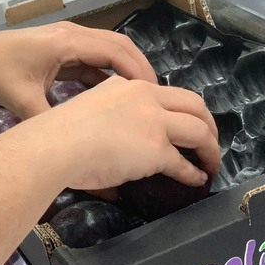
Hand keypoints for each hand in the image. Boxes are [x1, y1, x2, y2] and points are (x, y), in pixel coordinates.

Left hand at [0, 22, 156, 117]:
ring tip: (143, 97)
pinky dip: (110, 73)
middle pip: (120, 45)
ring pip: (110, 50)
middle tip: (157, 96)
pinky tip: (118, 95)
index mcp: (67, 43)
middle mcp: (74, 35)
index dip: (137, 71)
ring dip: (127, 70)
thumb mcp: (24, 103)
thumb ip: (51, 124)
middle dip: (140, 69)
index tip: (153, 94)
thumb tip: (72, 155)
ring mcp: (70, 40)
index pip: (114, 51)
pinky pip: (97, 58)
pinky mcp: (66, 49)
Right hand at [20, 76, 219, 188]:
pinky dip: (195, 171)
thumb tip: (118, 145)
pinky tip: (197, 178)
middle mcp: (146, 98)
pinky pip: (184, 163)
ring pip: (199, 131)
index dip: (182, 110)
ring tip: (211, 162)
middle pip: (194, 105)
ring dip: (210, 148)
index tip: (185, 124)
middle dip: (208, 123)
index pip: (167, 93)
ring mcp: (154, 123)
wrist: (53, 146)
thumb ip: (110, 119)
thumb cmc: (59, 134)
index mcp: (128, 86)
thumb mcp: (89, 109)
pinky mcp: (156, 150)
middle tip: (209, 140)